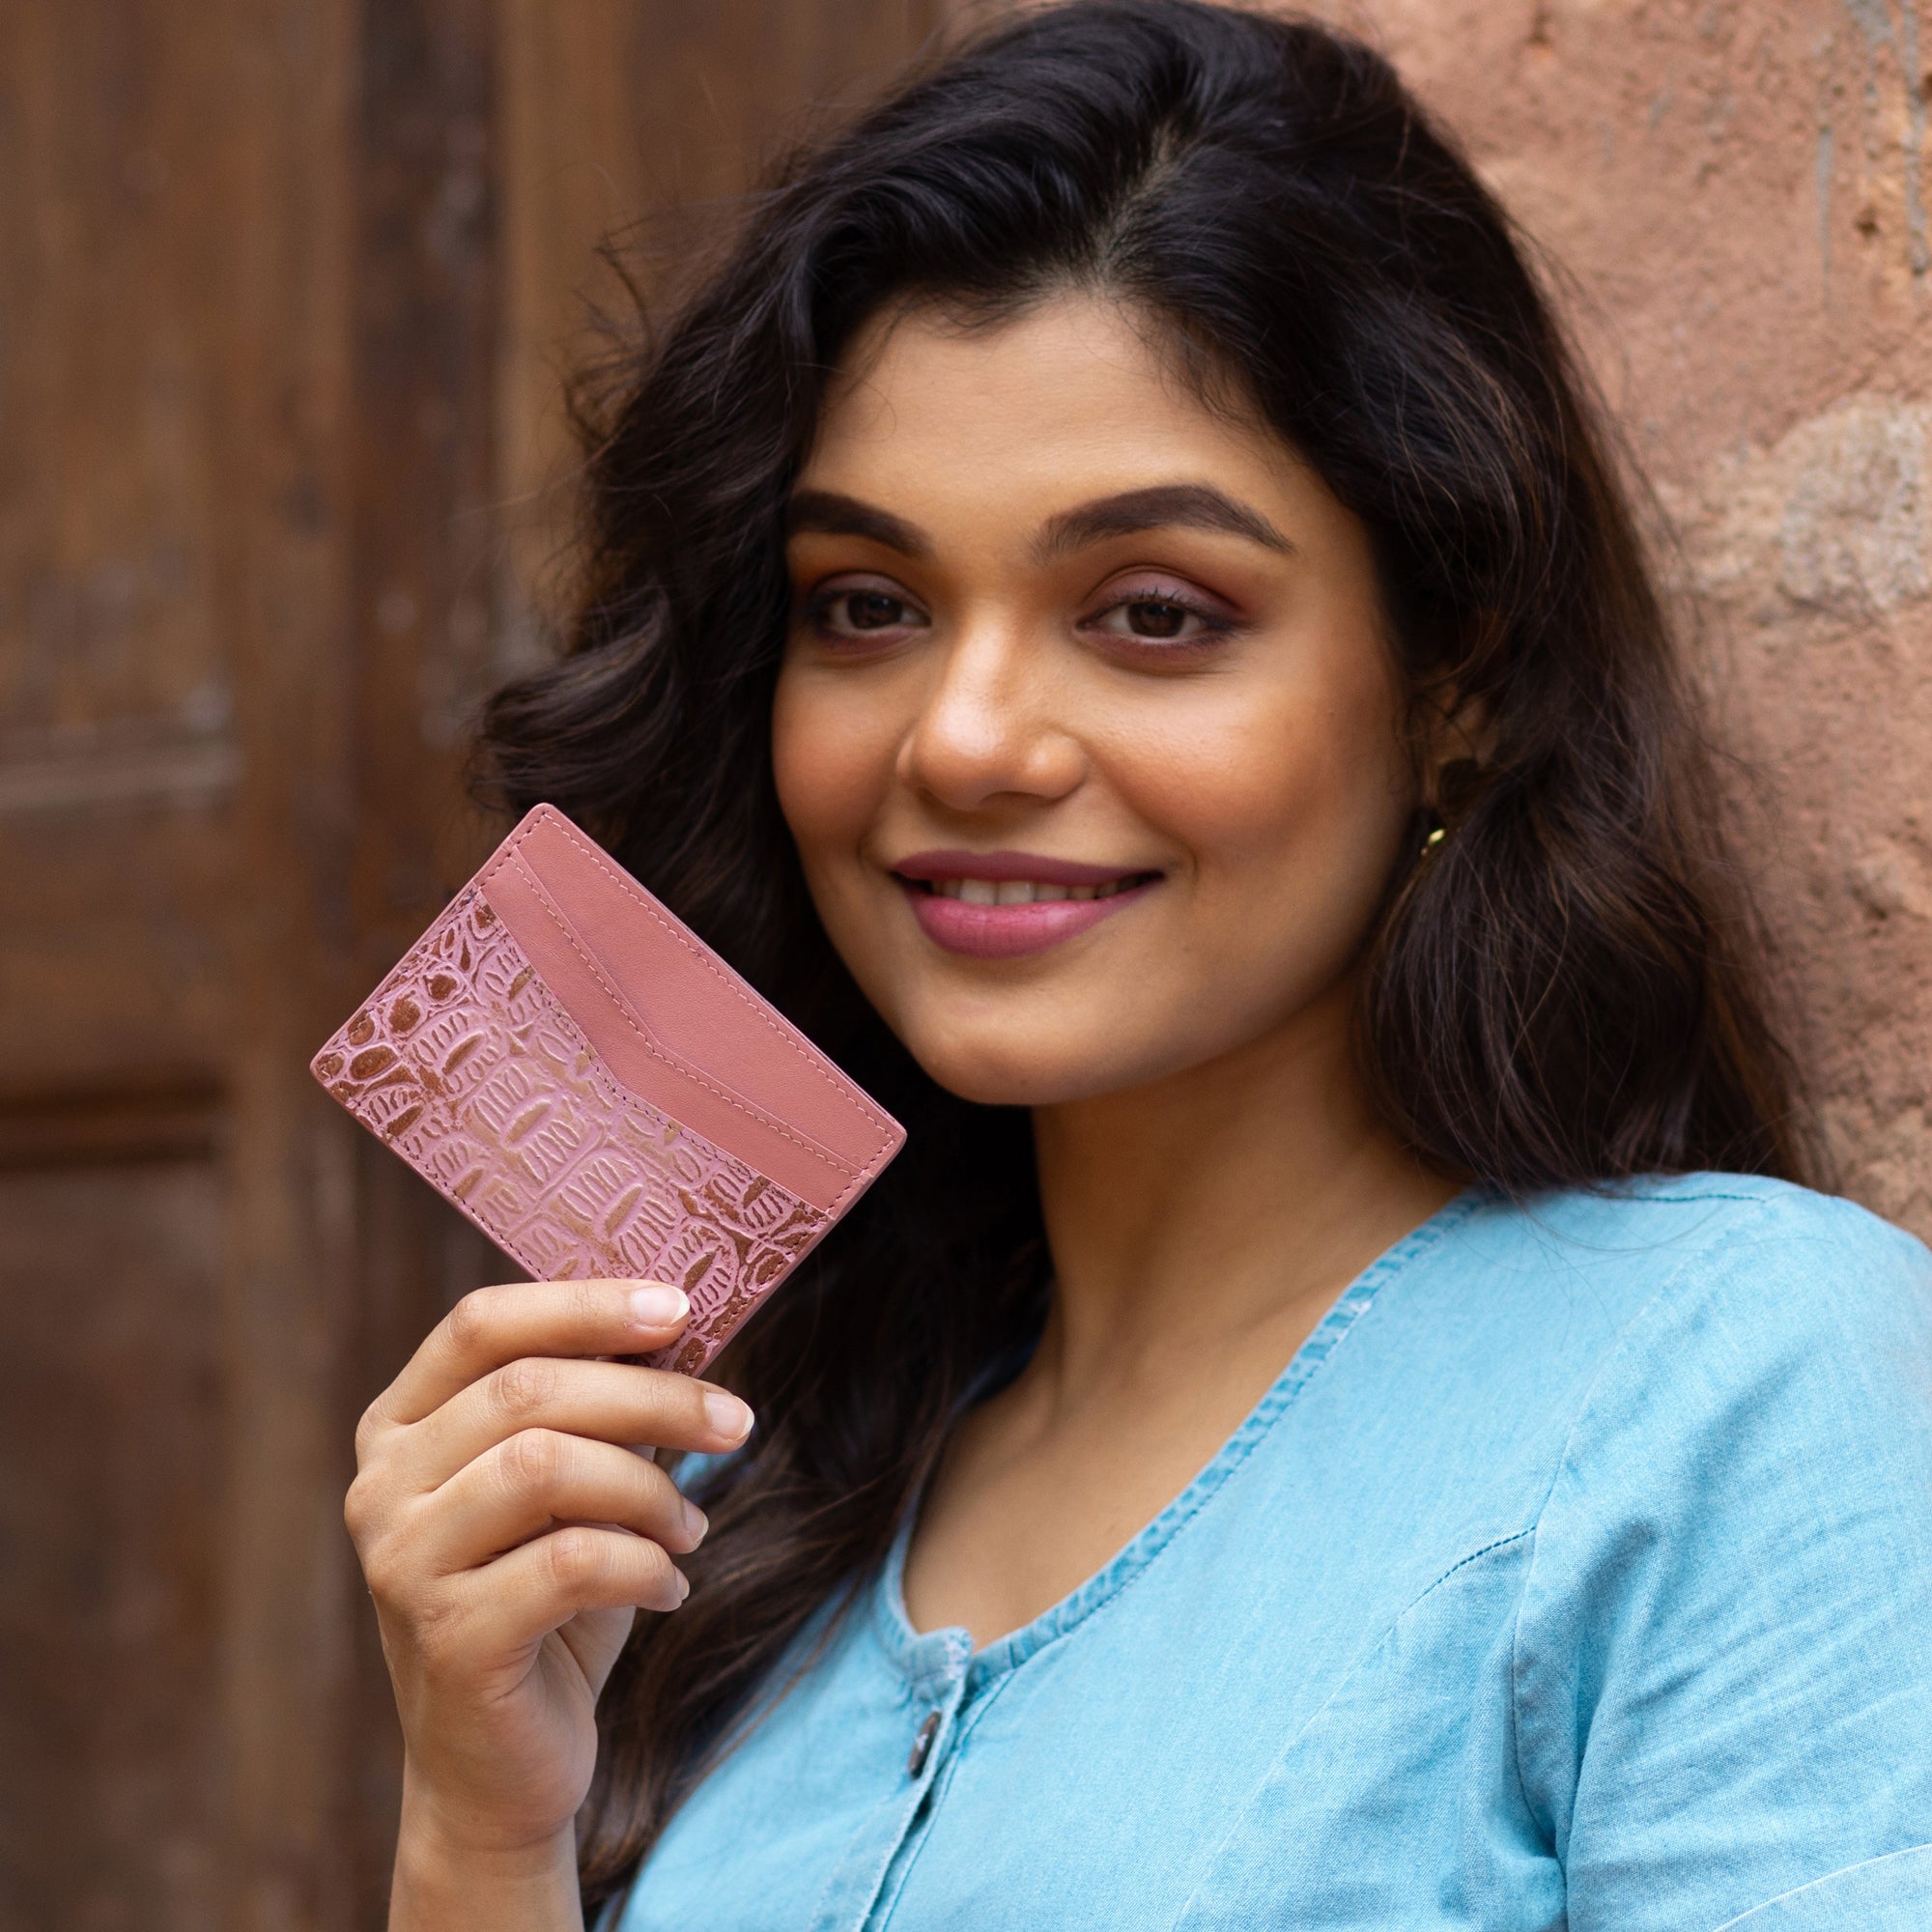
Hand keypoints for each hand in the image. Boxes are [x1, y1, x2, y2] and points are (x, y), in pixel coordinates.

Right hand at [345, 1279, 754, 1921]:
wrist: (499, 1768)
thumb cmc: (544, 1602)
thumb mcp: (572, 1486)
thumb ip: (598, 1406)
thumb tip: (676, 1322)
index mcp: (399, 1427)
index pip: (481, 1323)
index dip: (585, 1305)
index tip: (680, 1309)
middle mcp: (380, 1486)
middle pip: (528, 1390)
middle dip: (653, 1397)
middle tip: (736, 1422)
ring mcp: (401, 1564)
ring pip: (546, 1466)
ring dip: (650, 1488)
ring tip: (688, 1528)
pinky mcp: (447, 1638)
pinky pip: (571, 1563)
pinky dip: (644, 1565)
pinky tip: (670, 1586)